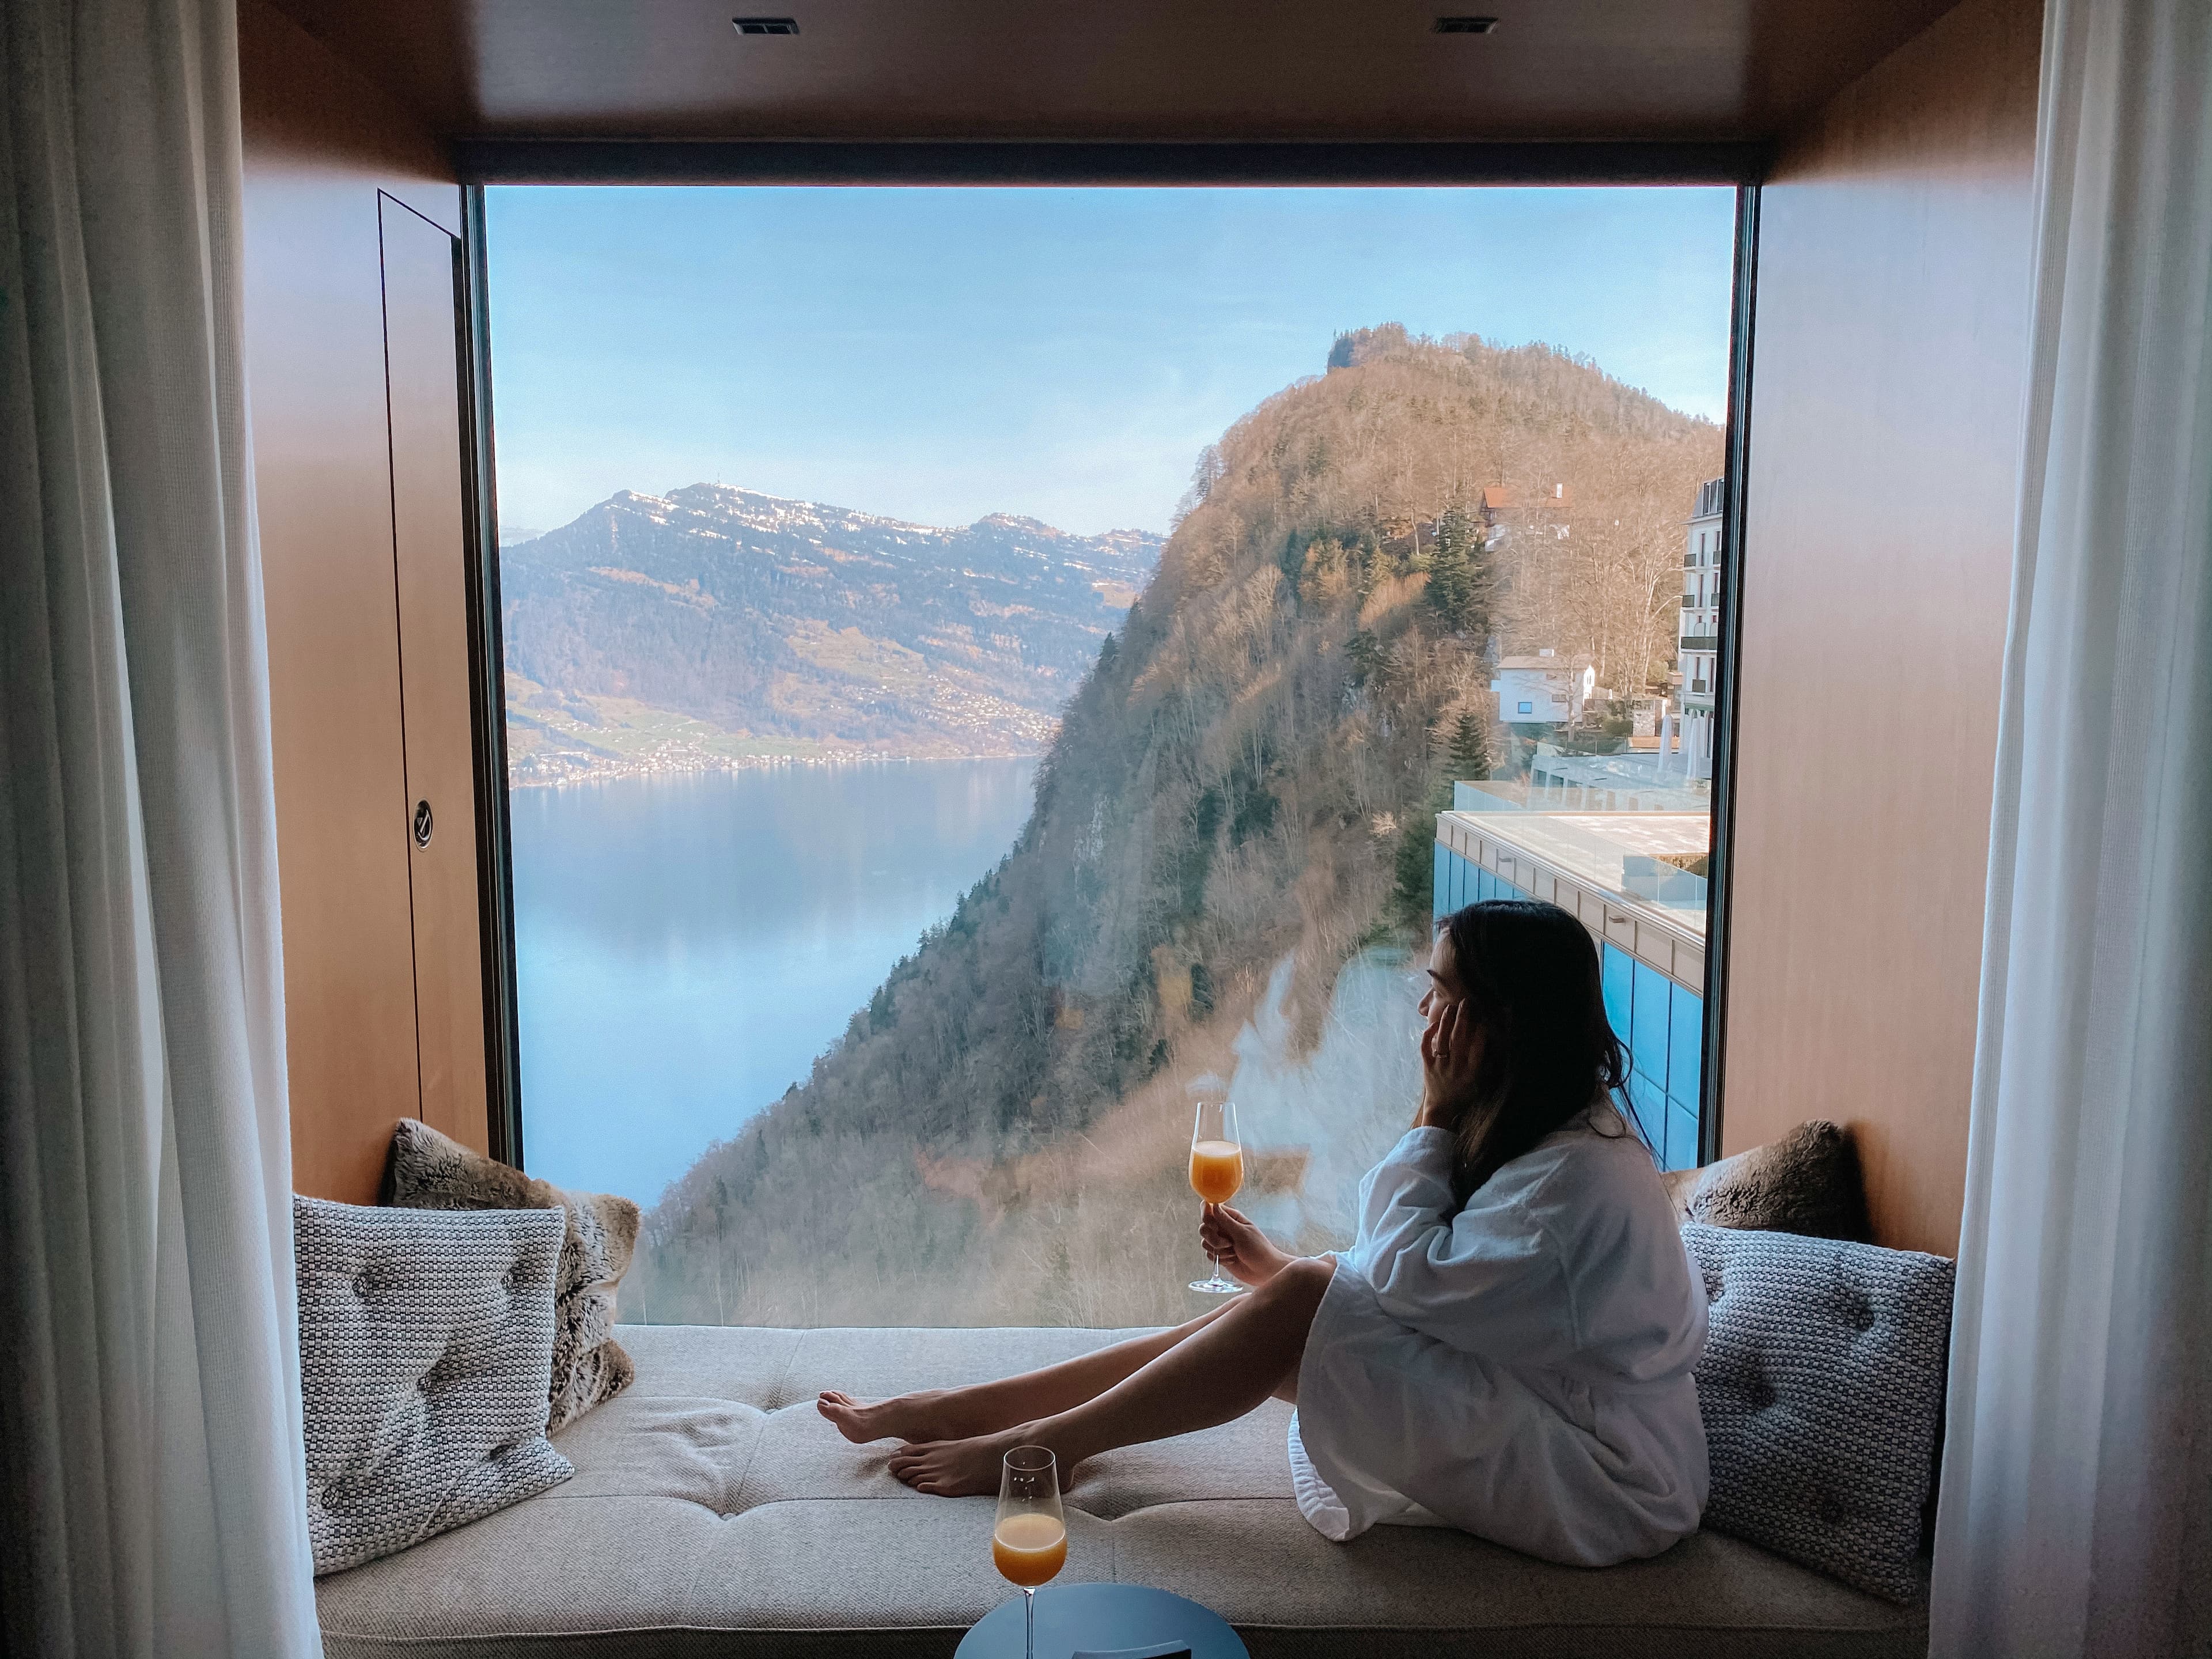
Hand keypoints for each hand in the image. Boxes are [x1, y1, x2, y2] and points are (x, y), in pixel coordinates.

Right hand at [1199, 1204, 1293, 1287]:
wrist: (1264, 1270)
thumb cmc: (1258, 1248)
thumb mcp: (1242, 1232)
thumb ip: (1225, 1220)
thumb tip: (1212, 1204)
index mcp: (1231, 1217)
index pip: (1210, 1208)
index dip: (1206, 1215)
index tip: (1215, 1226)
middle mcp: (1224, 1228)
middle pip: (1204, 1227)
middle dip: (1213, 1238)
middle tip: (1229, 1243)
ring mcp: (1221, 1242)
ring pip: (1205, 1242)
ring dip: (1218, 1250)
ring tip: (1233, 1252)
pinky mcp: (1219, 1255)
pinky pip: (1209, 1254)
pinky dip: (1220, 1258)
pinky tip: (1232, 1260)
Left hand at [1417, 1000, 1479, 1129]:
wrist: (1441, 1109)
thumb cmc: (1463, 1095)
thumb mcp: (1479, 1084)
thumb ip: (1486, 1066)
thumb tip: (1494, 1045)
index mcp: (1471, 1073)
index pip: (1477, 1048)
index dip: (1480, 1032)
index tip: (1483, 1017)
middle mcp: (1455, 1067)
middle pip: (1459, 1039)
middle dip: (1463, 1019)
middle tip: (1465, 1003)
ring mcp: (1439, 1066)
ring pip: (1442, 1039)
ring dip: (1446, 1021)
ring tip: (1450, 1007)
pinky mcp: (1427, 1066)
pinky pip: (1425, 1047)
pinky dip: (1428, 1034)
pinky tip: (1433, 1024)